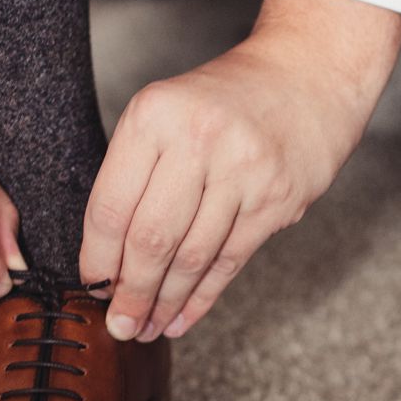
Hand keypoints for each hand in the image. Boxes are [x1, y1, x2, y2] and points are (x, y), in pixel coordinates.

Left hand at [80, 0, 400, 340]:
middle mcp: (199, 141)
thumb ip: (136, 171)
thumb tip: (107, 257)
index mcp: (155, 116)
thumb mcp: (166, 110)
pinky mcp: (278, 200)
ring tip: (145, 327)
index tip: (91, 287)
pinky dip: (202, 296)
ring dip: (164, 302)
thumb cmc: (226, 99)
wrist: (309, 73)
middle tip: (118, 325)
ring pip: (192, 258)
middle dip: (129, 293)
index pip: (112, 206)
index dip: (98, 258)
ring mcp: (244, 172)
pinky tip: (182, 317)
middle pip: (151, 240)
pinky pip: (230, 261)